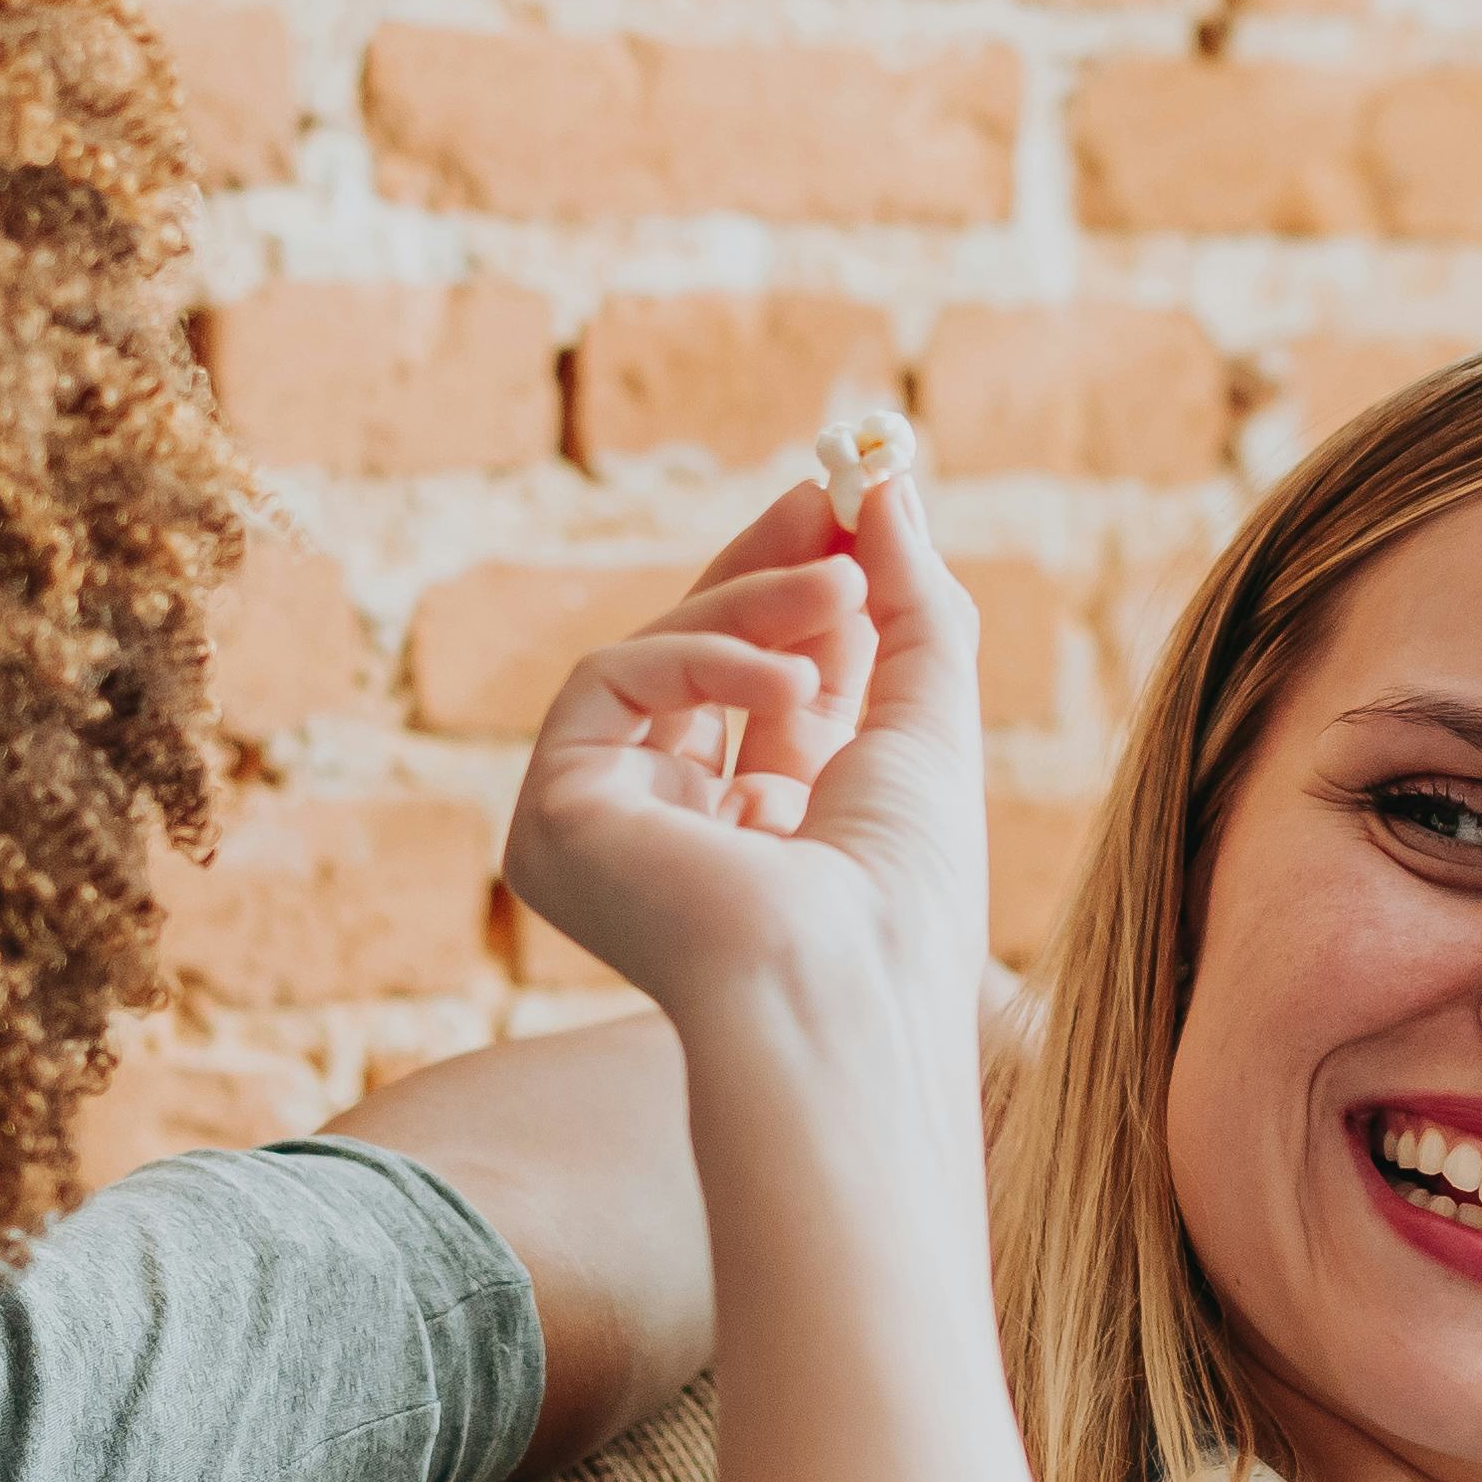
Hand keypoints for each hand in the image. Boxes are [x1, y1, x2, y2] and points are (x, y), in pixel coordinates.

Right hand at [495, 473, 989, 1056]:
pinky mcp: (553, 818)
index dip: (802, 592)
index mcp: (761, 831)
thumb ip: (913, 606)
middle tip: (829, 495)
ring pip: (657, 657)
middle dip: (768, 568)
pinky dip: (704, 659)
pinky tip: (790, 683)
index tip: (851, 505)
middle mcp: (674, 831)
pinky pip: (611, 680)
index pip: (762, 683)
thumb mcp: (929, 723)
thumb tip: (886, 488)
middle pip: (696, 659)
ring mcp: (605, 827)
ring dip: (757, 605)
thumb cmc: (904, 898)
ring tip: (842, 593)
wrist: (847, 993)